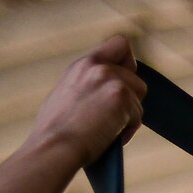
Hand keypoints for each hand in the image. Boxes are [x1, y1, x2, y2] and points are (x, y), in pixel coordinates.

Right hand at [25, 36, 146, 167]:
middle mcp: (98, 67)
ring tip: (106, 131)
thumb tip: (107, 93)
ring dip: (129, 117)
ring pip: (139, 98)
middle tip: (110, 118)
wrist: (53, 147)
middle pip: (136, 78)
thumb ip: (89, 85)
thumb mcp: (68, 95)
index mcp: (83, 65)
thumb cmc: (55, 132)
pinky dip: (128, 131)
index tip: (122, 84)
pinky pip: (138, 116)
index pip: (120, 44)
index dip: (128, 65)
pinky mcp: (121, 96)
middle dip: (130, 100)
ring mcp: (110, 79)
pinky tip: (109, 138)